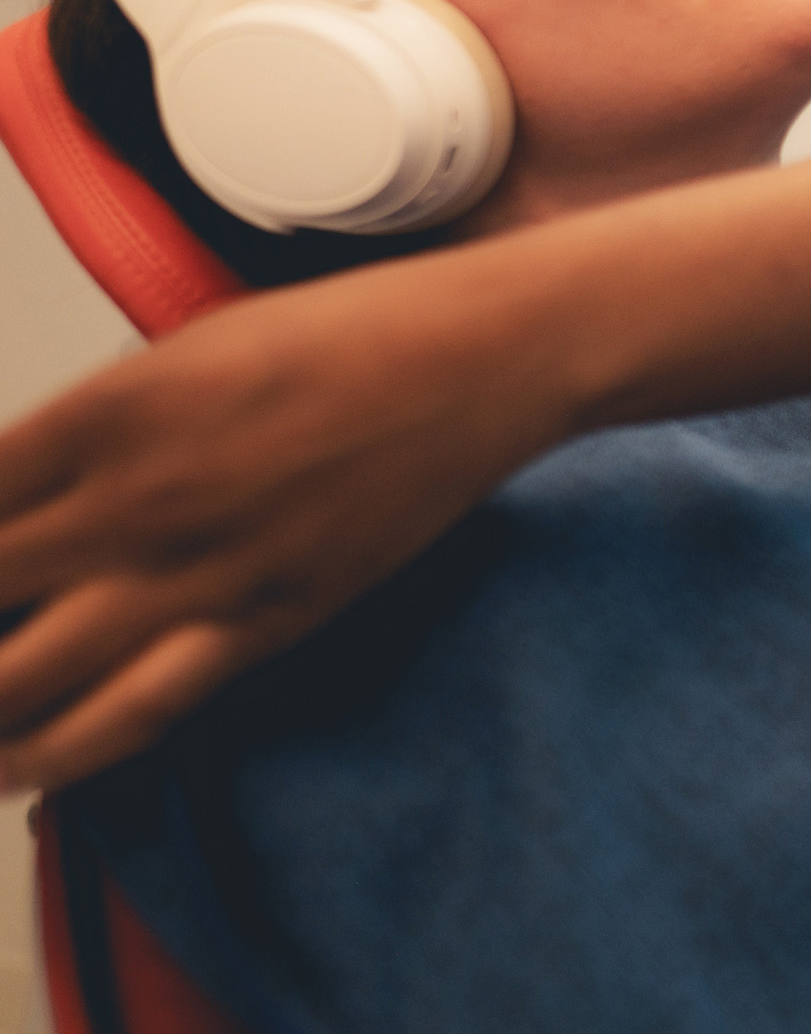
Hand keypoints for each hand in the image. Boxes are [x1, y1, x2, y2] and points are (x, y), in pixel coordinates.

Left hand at [0, 243, 575, 790]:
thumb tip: (26, 486)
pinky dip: (59, 754)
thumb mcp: (197, 342)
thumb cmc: (356, 328)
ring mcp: (200, 573)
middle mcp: (138, 498)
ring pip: (22, 684)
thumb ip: (100, 419)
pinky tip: (22, 764)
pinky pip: (132, 714)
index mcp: (113, 407)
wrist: (483, 355)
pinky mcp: (264, 624)